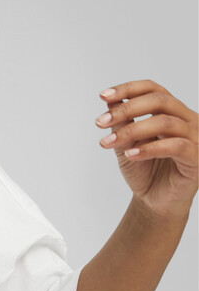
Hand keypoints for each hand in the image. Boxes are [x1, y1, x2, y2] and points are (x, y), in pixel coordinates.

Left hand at [95, 80, 197, 218]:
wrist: (154, 201)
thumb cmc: (144, 170)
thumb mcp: (126, 144)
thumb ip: (121, 123)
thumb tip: (110, 101)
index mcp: (171, 112)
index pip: (153, 89)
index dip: (129, 89)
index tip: (103, 96)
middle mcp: (187, 120)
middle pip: (160, 101)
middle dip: (126, 109)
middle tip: (100, 122)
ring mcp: (196, 138)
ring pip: (166, 122)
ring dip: (132, 130)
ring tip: (109, 142)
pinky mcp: (198, 158)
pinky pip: (176, 146)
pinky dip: (150, 148)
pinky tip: (131, 154)